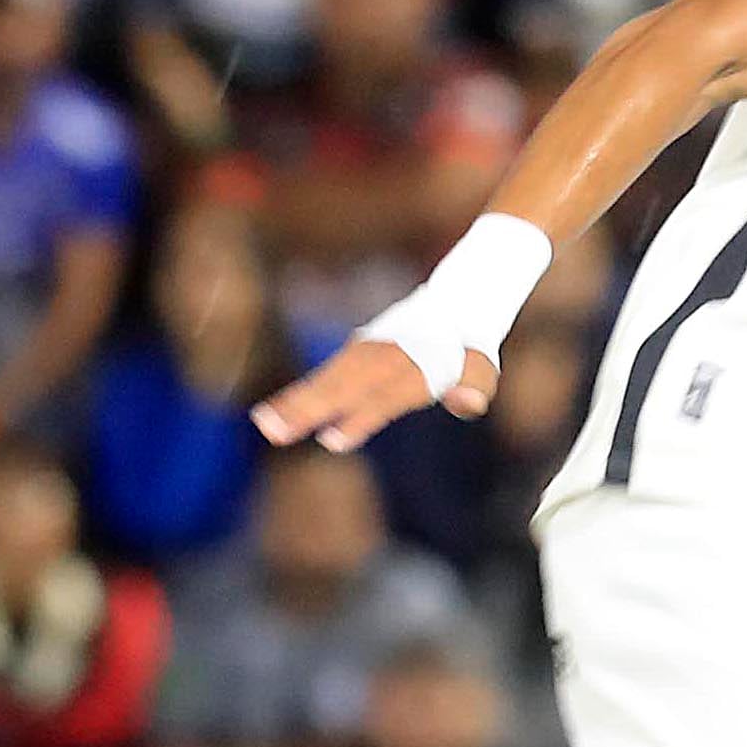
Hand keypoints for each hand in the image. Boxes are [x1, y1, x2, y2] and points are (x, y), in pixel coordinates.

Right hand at [253, 335, 494, 452]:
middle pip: (344, 388)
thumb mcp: (483, 371)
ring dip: (294, 403)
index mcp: (416, 367)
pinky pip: (323, 377)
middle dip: (309, 410)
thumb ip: (475, 388)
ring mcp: (366, 354)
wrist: (454, 306)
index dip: (361, 418)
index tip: (332, 439)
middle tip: (274, 433)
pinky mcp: (353, 355)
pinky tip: (273, 414)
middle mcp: (385, 359)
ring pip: (327, 381)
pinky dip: (299, 394)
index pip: (385, 397)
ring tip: (264, 424)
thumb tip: (468, 402)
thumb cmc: (469, 354)